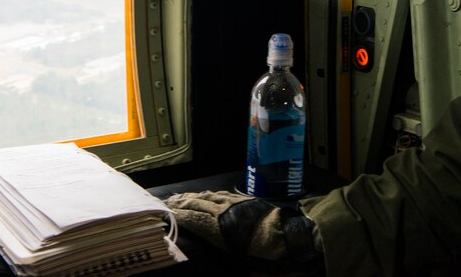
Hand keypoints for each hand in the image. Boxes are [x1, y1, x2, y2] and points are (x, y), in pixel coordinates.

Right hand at [165, 190, 320, 268]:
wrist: (296, 240)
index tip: (165, 212)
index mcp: (222, 229)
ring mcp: (239, 204)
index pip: (194, 218)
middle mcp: (228, 212)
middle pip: (199, 203)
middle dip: (182, 202)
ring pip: (211, 196)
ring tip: (182, 196)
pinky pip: (226, 195)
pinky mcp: (249, 201)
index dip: (179, 214)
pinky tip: (208, 194)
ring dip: (195, 196)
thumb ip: (228, 263)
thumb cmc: (269, 259)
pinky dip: (212, 194)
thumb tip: (217, 265)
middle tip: (167, 202)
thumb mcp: (245, 267)